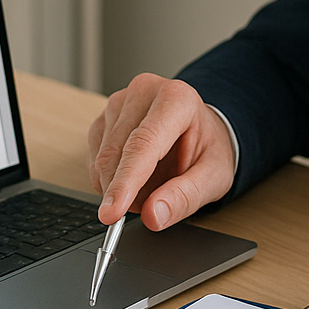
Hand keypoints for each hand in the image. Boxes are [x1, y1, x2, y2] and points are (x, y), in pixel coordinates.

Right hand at [87, 73, 235, 230]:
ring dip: (118, 185)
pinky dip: (109, 179)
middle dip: (125, 191)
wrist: (202, 131)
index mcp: (177, 99)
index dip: (125, 181)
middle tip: (150, 206)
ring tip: (151, 184)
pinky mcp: (104, 116)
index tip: (112, 213)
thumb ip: (186, 197)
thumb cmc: (208, 150)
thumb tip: (153, 216)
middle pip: (116, 152)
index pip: (142, 144)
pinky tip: (134, 175)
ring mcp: (119, 102)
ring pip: (101, 158)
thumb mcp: (214, 177)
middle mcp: (144, 92)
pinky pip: (94, 158)